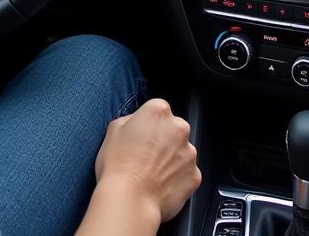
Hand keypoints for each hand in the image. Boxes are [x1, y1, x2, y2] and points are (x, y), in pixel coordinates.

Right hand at [93, 99, 200, 225]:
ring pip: (181, 151)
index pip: (158, 110)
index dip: (147, 123)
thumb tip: (137, 123)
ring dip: (171, 158)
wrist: (129, 199)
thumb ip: (131, 119)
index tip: (141, 134)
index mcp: (158, 111)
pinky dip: (176, 177)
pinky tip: (160, 183)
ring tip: (151, 172)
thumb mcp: (113, 129)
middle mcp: (178, 128)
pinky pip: (187, 173)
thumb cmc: (118, 165)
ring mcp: (189, 153)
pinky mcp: (195, 176)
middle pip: (173, 129)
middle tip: (145, 154)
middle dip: (163, 139)